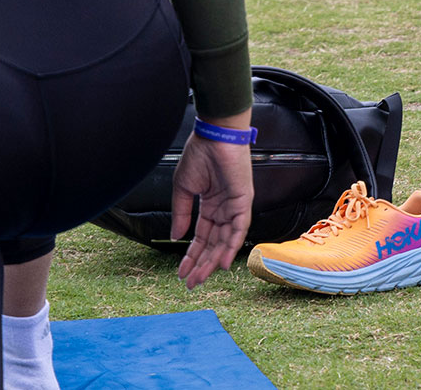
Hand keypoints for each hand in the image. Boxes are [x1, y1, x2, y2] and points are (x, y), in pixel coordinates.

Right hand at [169, 125, 253, 287]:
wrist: (214, 136)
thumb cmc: (199, 155)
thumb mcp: (183, 190)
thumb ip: (182, 214)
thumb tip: (176, 237)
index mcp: (211, 205)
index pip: (202, 237)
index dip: (191, 255)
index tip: (181, 273)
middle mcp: (224, 209)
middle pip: (213, 243)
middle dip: (201, 264)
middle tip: (191, 283)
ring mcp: (235, 205)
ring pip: (226, 240)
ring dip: (213, 260)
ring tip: (201, 278)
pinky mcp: (244, 200)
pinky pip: (239, 227)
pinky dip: (232, 245)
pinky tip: (222, 262)